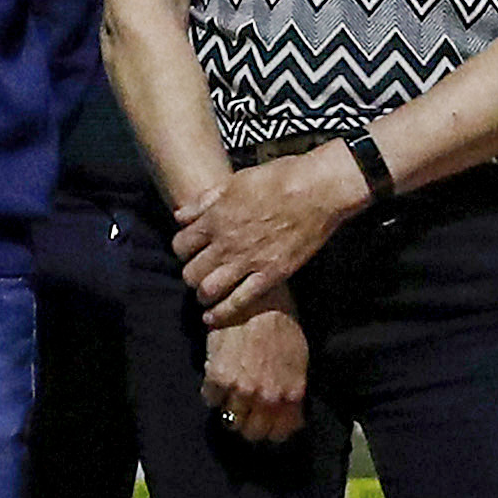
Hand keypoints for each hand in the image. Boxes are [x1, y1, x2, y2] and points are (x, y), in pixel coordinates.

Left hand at [174, 146, 366, 326]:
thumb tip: (181, 215)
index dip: (181, 250)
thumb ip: (205, 201)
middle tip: (198, 273)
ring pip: (208, 289)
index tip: (188, 252)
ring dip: (202, 294)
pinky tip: (213, 317)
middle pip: (190, 271)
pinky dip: (222, 313)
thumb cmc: (280, 179)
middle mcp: (226, 243)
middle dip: (190, 274)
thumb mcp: (236, 181)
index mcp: (216, 218)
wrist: (317, 190)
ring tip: (206, 294)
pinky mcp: (271, 274)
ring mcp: (248, 261)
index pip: (180, 245)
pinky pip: (240, 301)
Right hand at [202, 305, 310, 446]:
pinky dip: (212, 392)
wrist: (258, 300)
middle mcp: (268, 397)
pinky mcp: (219, 377)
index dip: (270, 431)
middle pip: (252, 433)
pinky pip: (210, 399)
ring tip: (229, 397)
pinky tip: (218, 379)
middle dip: (248, 425)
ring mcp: (243, 389)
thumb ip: (292, 390)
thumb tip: (288, 412)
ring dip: (229, 410)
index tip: (263, 423)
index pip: (280, 433)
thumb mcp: (299, 360)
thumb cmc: (282, 324)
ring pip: (230, 421)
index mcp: (291, 394)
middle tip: (243, 413)